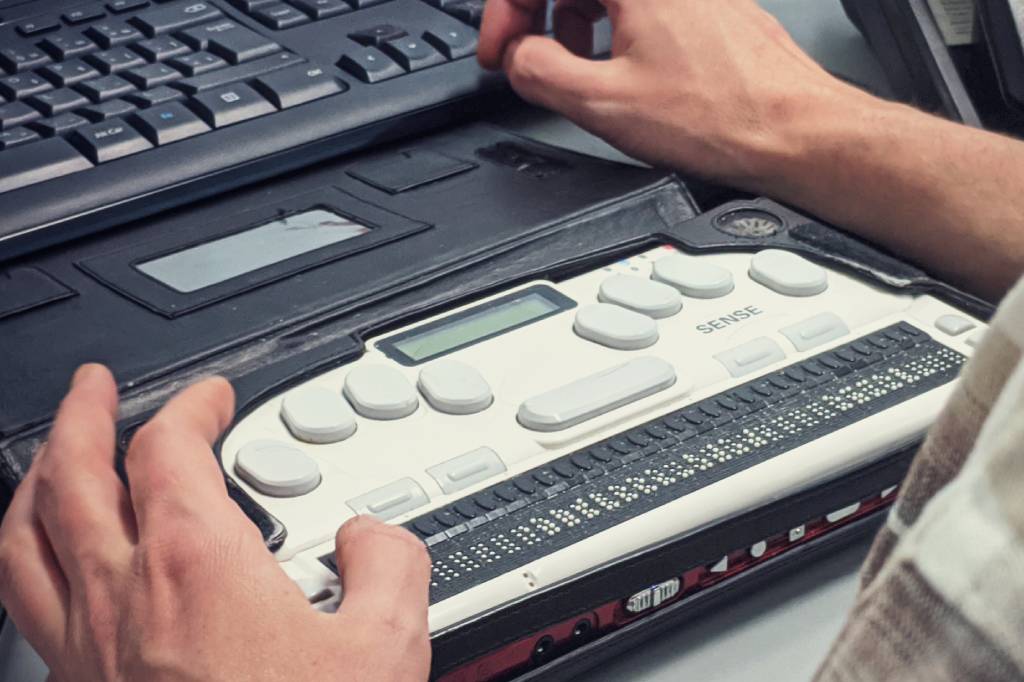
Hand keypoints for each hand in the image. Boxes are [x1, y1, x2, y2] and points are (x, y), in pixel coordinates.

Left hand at [0, 365, 430, 681]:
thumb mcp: (387, 646)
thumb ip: (390, 562)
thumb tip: (371, 535)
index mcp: (197, 567)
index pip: (170, 449)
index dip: (192, 407)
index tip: (213, 399)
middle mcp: (125, 599)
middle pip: (74, 476)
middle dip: (85, 416)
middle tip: (96, 385)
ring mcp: (86, 650)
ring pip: (27, 538)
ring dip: (39, 479)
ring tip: (54, 456)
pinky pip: (26, 605)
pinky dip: (31, 558)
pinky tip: (51, 565)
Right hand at [478, 0, 863, 187]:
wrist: (795, 133)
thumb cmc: (723, 118)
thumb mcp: (603, 104)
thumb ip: (538, 70)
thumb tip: (518, 56)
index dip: (506, 11)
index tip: (500, 49)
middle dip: (538, 13)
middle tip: (523, 55)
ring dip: (574, 21)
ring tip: (575, 67)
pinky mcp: (709, 7)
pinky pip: (644, 3)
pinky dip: (615, 27)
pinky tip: (620, 69)